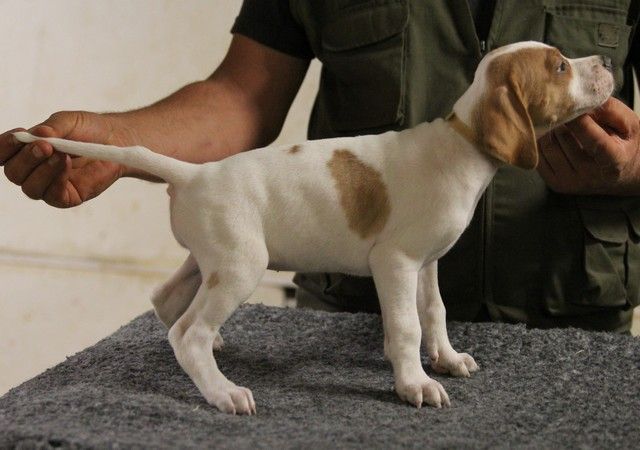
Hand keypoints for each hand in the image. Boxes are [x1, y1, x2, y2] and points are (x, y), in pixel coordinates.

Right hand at [0, 111, 130, 207]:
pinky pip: (53, 195)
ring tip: (60, 154)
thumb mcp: (68, 122)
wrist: (116, 140)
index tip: (18, 135)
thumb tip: (39, 133)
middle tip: (45, 146)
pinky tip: (67, 164)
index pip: (2, 155)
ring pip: (30, 188)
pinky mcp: (67, 197)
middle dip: (26, 158)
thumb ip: (52, 128)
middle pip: (13, 173)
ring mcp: (49, 186)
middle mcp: (33, 171)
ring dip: (42, 170)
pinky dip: (57, 179)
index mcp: (25, 151)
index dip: (4, 147)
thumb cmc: (88, 130)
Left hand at [537, 97, 639, 194]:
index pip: (592, 139)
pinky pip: (538, 158)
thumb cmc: (625, 144)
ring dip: (548, 129)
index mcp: (614, 161)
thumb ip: (610, 110)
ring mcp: (571, 182)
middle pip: (564, 139)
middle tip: (557, 105)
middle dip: (560, 119)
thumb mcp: (628, 124)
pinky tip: (548, 133)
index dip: (579, 120)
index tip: (570, 102)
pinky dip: (539, 142)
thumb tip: (583, 99)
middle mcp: (590, 175)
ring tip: (554, 118)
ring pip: (548, 147)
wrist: (622, 174)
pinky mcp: (556, 184)